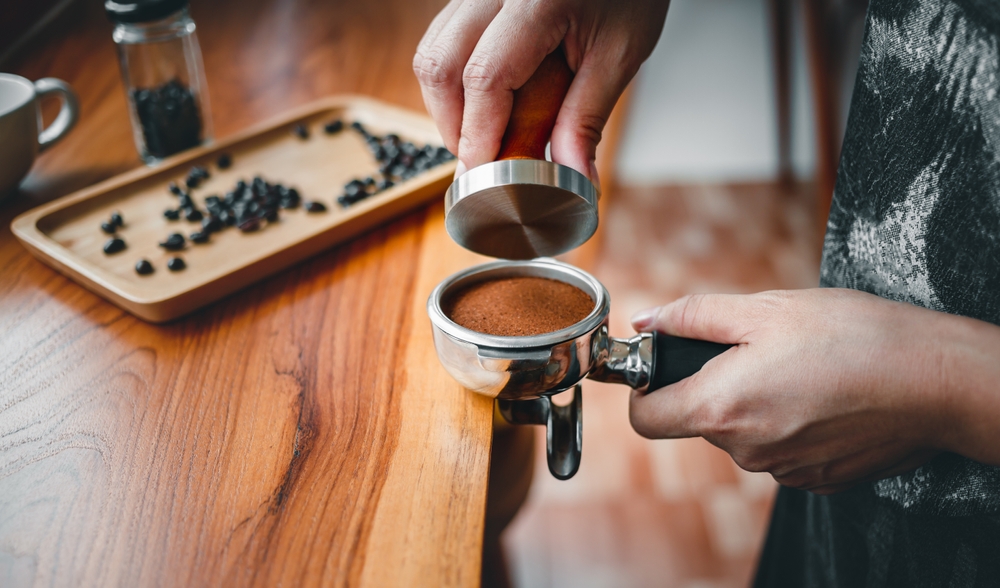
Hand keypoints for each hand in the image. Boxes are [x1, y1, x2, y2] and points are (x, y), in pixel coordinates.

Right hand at [413, 0, 669, 181]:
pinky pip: (442, 39)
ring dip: (446, 103)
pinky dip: (452, 79)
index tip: (484, 171)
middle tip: (480, 158)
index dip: (478, 132)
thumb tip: (573, 175)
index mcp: (537, 2)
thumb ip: (587, 116)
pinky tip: (481, 100)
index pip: (486, 75)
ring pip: (432, 51)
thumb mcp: (619, 53)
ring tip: (481, 131)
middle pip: (440, 63)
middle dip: (453, 123)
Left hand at [628, 288, 999, 494]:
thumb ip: (692, 316)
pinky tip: (825, 396)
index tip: (662, 367)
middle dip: (715, 383)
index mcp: (721, 407)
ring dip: (756, 402)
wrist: (935, 379)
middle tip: (758, 349)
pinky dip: (790, 423)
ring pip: (743, 433)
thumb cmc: (851, 335)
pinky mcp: (817, 478)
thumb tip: (646, 321)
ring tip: (802, 368)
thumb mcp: (763, 309)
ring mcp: (783, 470)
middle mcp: (746, 450)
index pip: (645, 420)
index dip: (644, 390)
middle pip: (700, 418)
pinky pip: (781, 449)